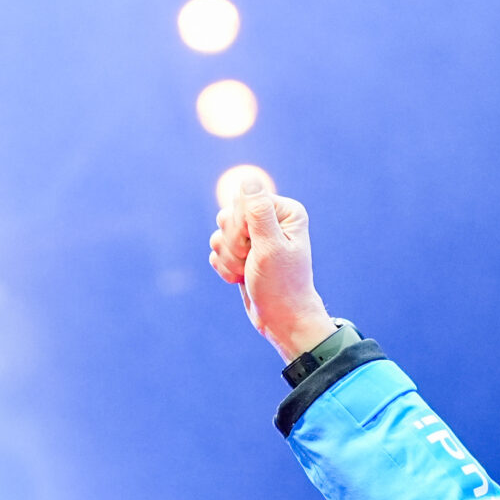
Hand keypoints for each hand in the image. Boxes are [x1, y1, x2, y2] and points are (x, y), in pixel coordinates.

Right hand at [210, 188, 336, 361]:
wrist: (281, 319)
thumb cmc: (281, 285)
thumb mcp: (270, 247)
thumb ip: (258, 212)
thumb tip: (249, 180)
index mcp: (284, 211)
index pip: (242, 200)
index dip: (239, 225)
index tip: (253, 246)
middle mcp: (270, 220)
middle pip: (227, 216)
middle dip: (233, 244)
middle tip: (251, 260)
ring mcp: (254, 237)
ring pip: (218, 234)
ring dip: (228, 258)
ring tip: (247, 272)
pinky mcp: (241, 253)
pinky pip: (216, 251)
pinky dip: (225, 268)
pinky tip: (241, 278)